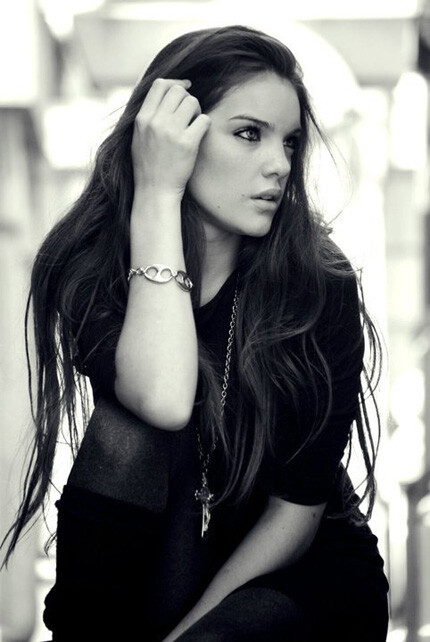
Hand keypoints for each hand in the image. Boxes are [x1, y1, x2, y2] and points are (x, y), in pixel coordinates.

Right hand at [131, 78, 210, 198]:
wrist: (155, 191)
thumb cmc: (148, 165)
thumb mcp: (138, 137)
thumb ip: (148, 116)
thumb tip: (164, 94)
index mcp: (142, 119)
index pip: (160, 85)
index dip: (175, 83)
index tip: (184, 89)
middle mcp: (155, 122)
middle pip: (178, 91)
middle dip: (187, 98)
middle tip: (188, 114)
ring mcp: (172, 132)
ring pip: (192, 102)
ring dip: (196, 111)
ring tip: (193, 126)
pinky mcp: (188, 143)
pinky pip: (204, 120)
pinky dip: (204, 125)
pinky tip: (198, 136)